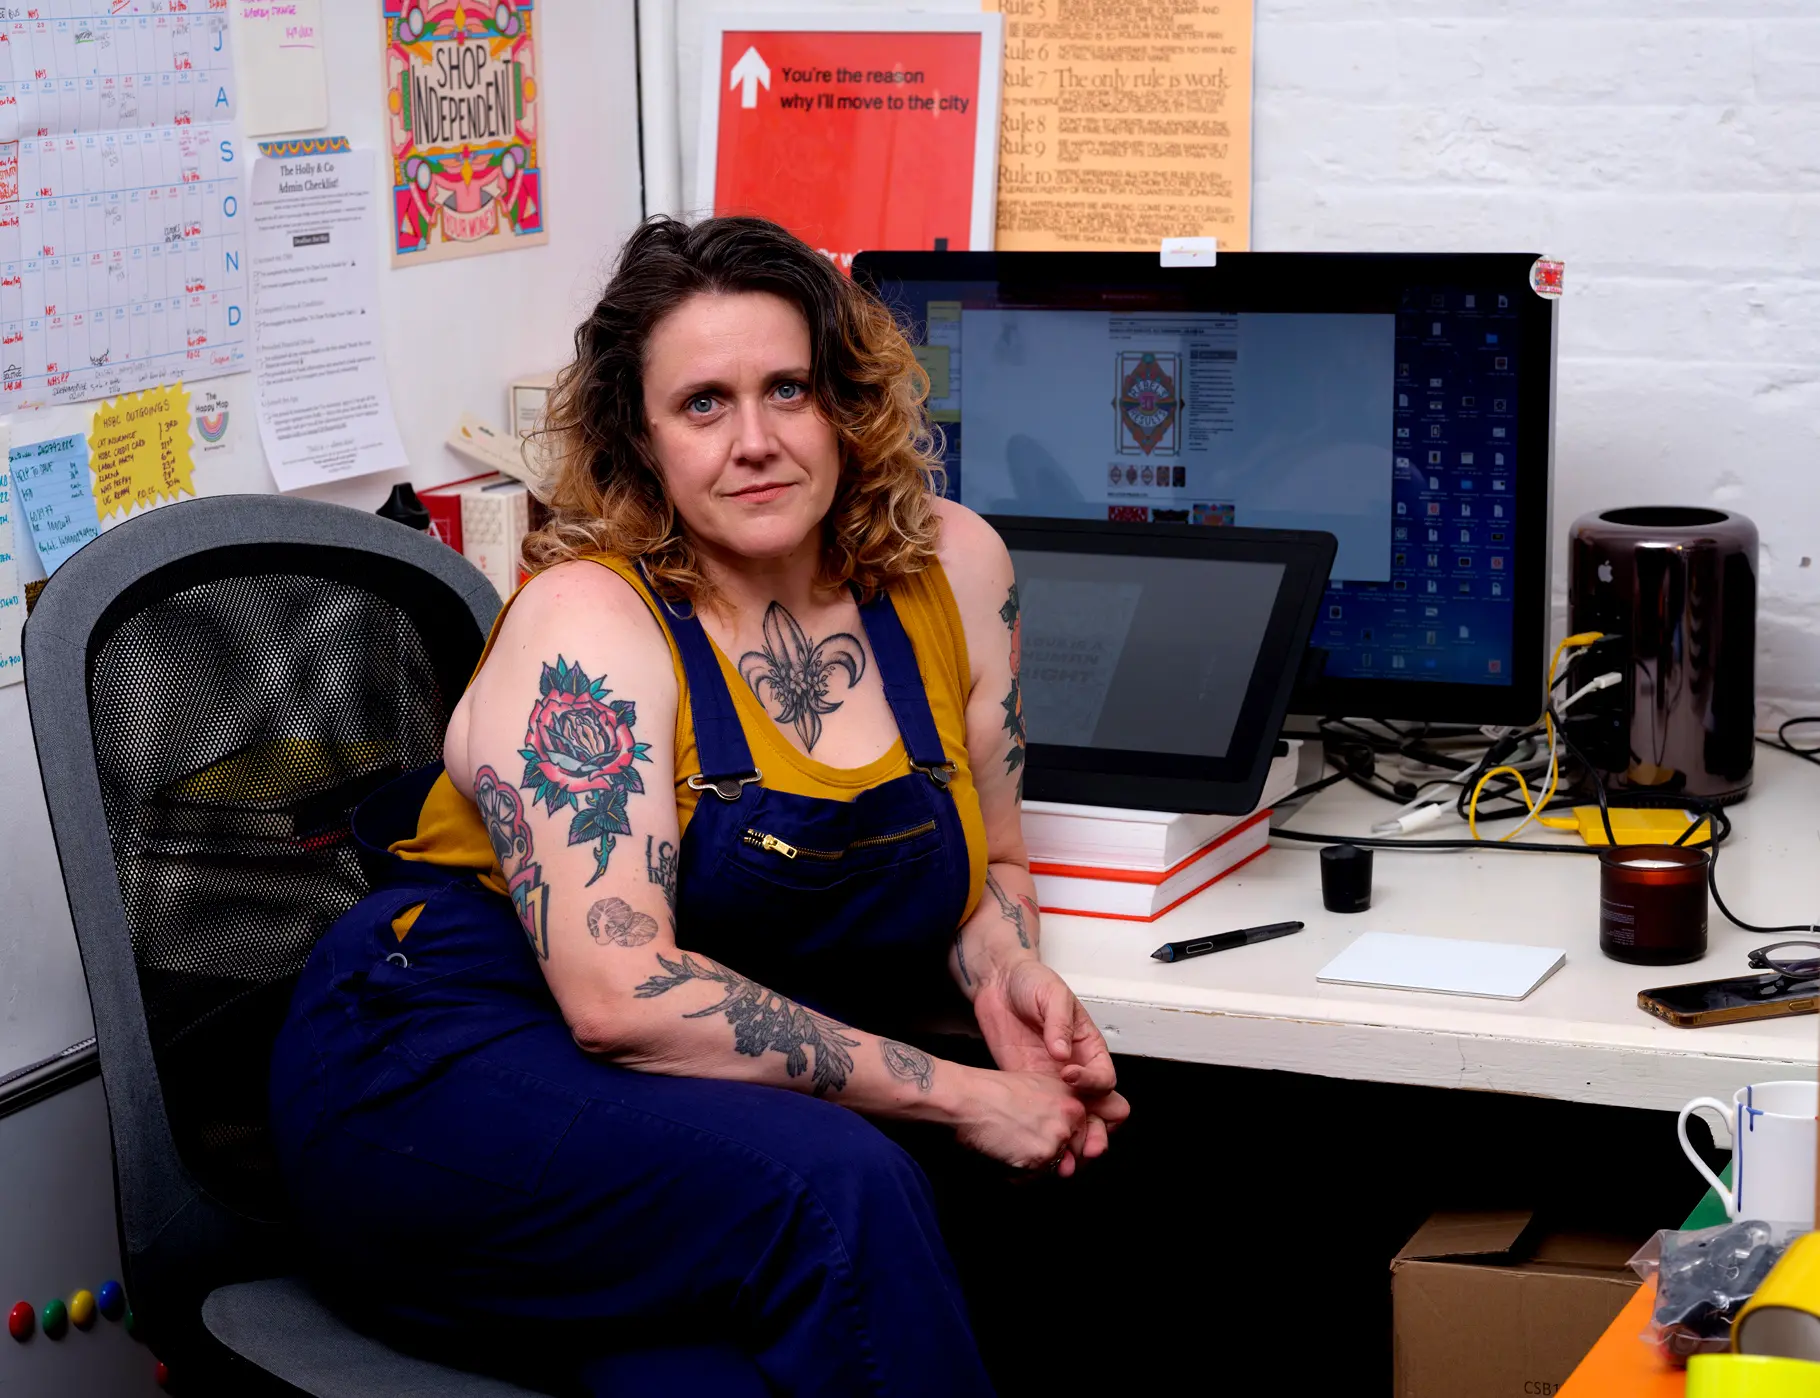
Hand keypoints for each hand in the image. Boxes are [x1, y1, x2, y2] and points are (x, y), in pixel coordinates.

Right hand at [950, 1066, 1088, 1174]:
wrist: (966, 1098)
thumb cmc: (990, 1091)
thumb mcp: (1035, 1088)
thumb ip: (1057, 1111)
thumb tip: (1063, 1140)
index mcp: (1072, 1101)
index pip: (1084, 1140)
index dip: (1066, 1149)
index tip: (1047, 1146)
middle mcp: (1070, 1120)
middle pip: (1072, 1159)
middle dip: (1051, 1161)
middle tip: (1024, 1146)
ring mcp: (1058, 1139)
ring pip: (1051, 1172)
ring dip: (1031, 1168)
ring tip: (1008, 1145)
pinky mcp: (1042, 1157)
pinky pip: (1033, 1180)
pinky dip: (1016, 1175)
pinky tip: (1002, 1153)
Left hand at [972, 960, 1130, 1165]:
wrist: (998, 983)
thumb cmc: (1032, 981)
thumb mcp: (1051, 994)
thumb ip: (1059, 1023)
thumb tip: (1063, 1052)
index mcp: (1089, 1047)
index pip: (1104, 1077)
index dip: (1092, 1083)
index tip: (1068, 1075)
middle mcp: (1075, 1069)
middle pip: (1098, 1109)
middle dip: (1097, 1129)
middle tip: (1088, 1145)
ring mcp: (1051, 1081)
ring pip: (1072, 1119)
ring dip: (1073, 1139)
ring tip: (1067, 1156)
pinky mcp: (1028, 1087)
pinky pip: (1042, 1114)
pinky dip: (1044, 1131)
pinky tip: (1036, 1141)